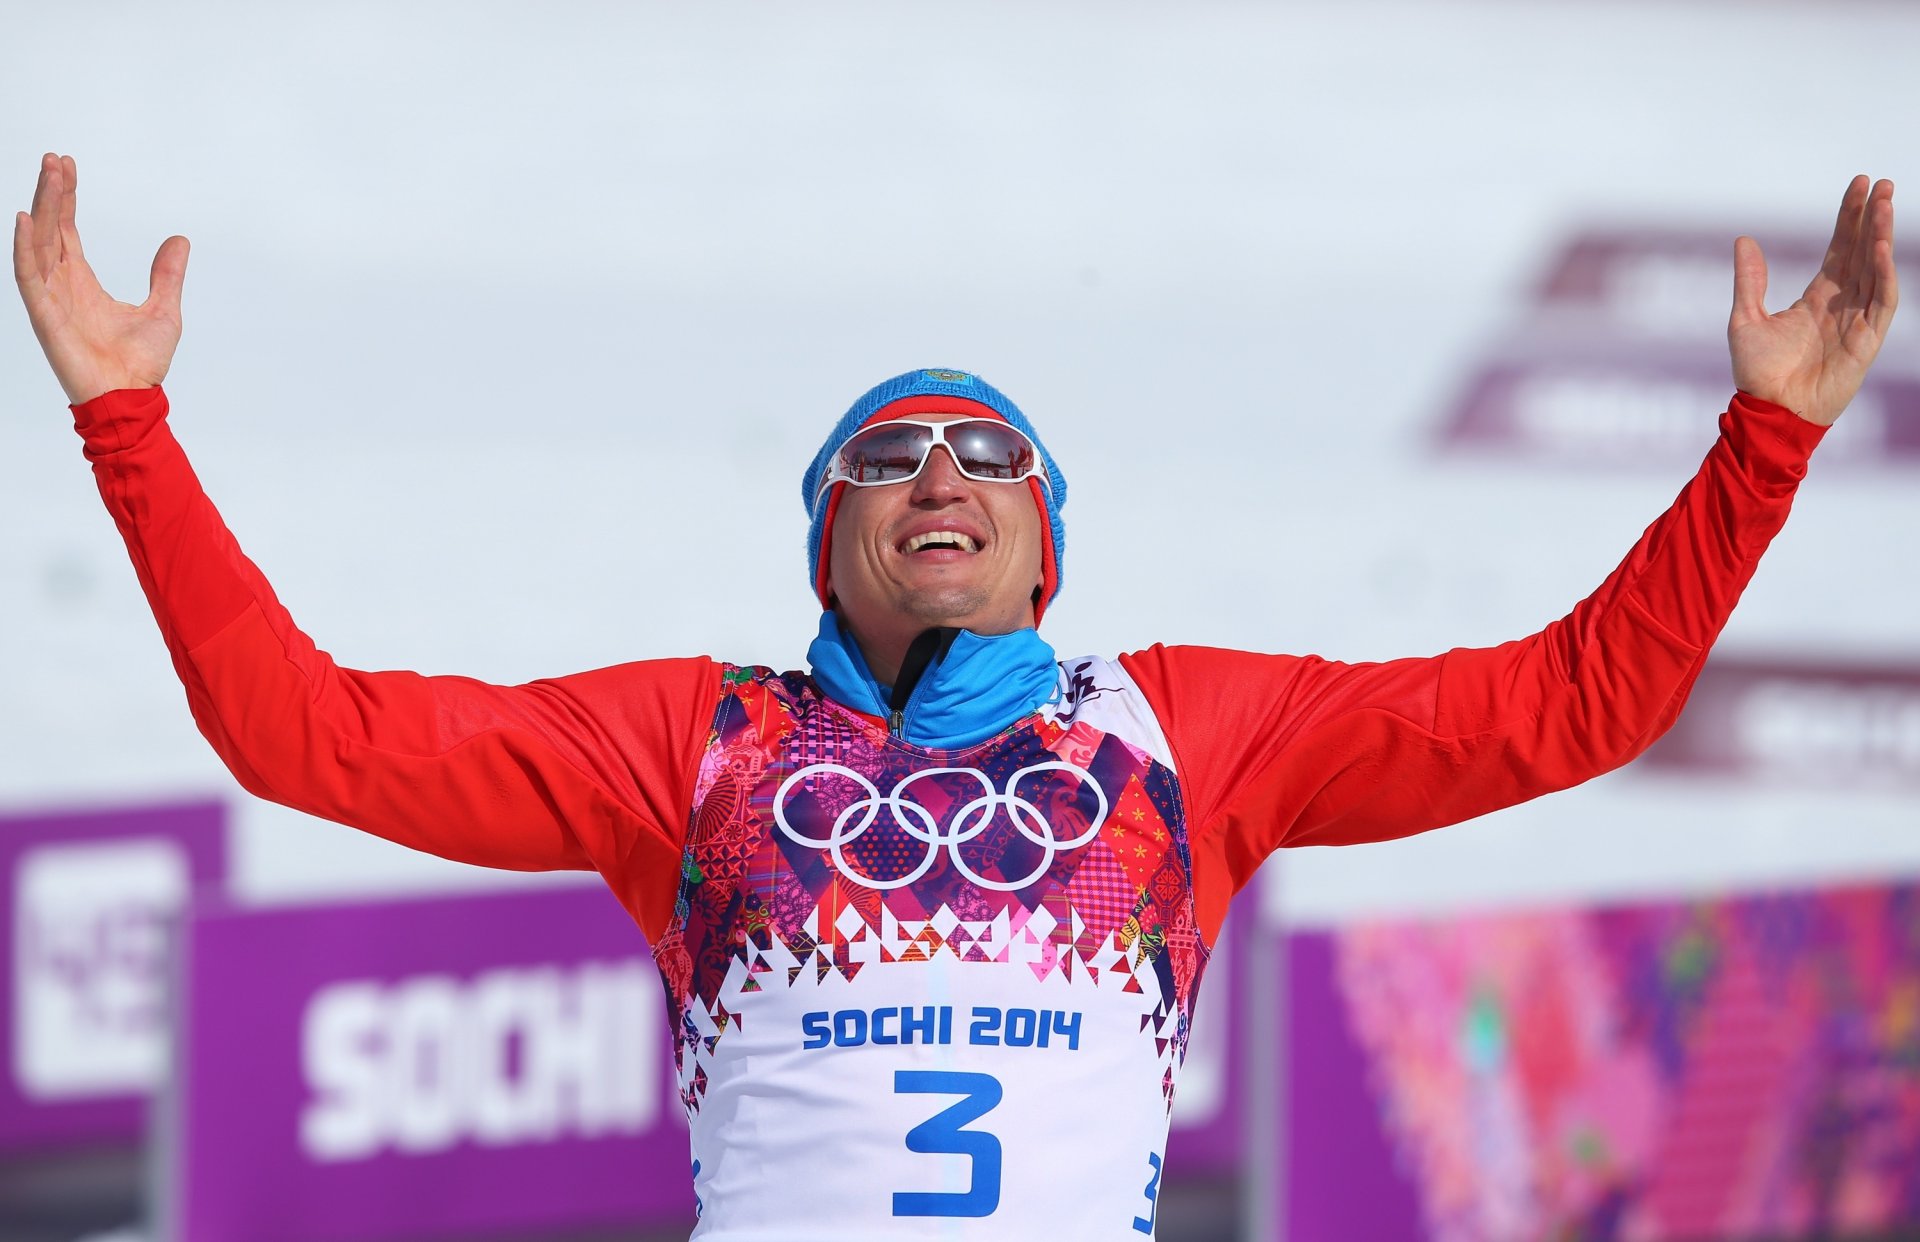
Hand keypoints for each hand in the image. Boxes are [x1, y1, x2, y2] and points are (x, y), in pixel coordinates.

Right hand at [13, 153, 188, 404]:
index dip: (65, 198)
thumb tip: (179, 240)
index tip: (67, 166)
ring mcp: (50, 297)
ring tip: (47, 174)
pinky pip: (28, 274)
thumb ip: (166, 275)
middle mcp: (61, 284)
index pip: (66, 230)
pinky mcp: (44, 314)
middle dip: (51, 192)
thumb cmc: (140, 363)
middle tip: (54, 158)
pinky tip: (25, 219)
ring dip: (41, 208)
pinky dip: (24, 246)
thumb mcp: (163, 308)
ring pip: (39, 242)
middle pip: (49, 228)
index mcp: (82, 281)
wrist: (131, 396)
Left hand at [1729, 175, 1897, 426]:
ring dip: (1882, 236)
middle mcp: (1842, 303)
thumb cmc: (1758, 372)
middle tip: (1884, 183)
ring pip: (1877, 269)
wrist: (1770, 410)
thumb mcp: (1745, 318)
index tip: (1859, 184)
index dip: (1850, 216)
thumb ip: (1750, 279)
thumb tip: (1743, 240)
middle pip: (1863, 251)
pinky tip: (1881, 248)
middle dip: (1874, 216)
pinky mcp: (1867, 339)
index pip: (1840, 247)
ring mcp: (1858, 319)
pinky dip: (1884, 274)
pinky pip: (1882, 300)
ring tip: (1886, 204)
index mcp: (1818, 296)